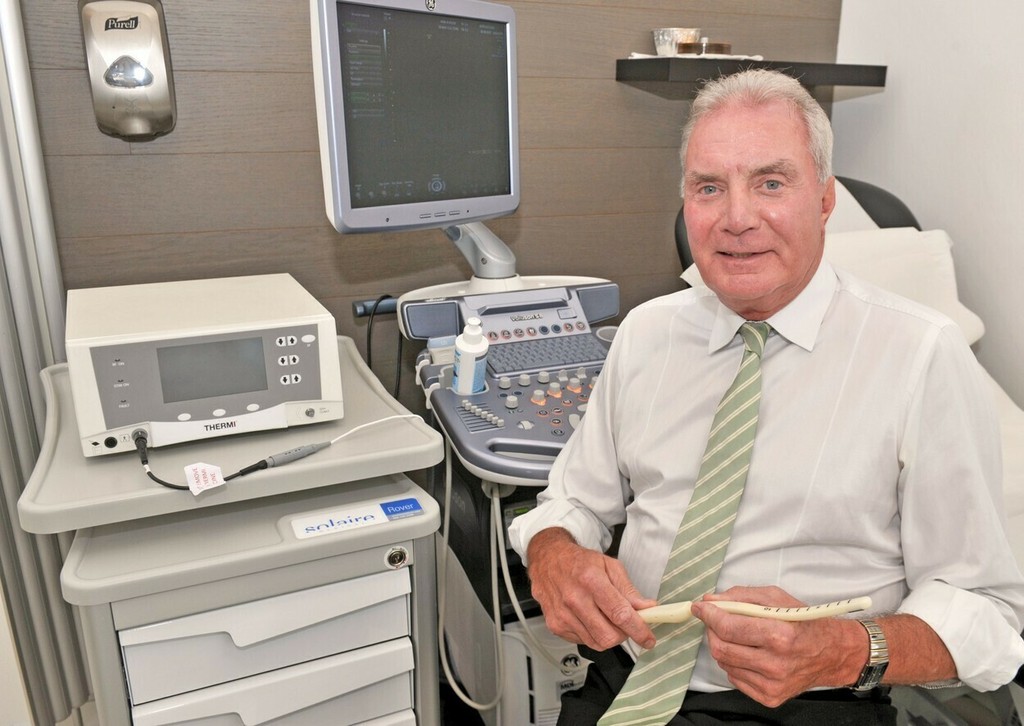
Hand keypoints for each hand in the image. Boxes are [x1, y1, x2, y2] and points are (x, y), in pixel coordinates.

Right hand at [526, 528, 656, 650]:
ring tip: (606, 618)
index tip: (648, 639)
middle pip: (608, 636)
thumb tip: (647, 608)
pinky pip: (583, 641)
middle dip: (623, 635)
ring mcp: (563, 615)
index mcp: (591, 580)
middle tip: (625, 624)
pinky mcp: (555, 625)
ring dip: (608, 635)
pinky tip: (590, 619)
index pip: (620, 614)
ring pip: (597, 643)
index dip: (638, 630)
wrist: (548, 559)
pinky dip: (592, 634)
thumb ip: (629, 589)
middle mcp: (575, 599)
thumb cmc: (579, 561)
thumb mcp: (609, 565)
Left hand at [691, 585, 863, 706]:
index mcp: (779, 635)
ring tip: (737, 636)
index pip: (728, 627)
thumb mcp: (776, 598)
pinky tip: (748, 653)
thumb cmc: (804, 622)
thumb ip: (741, 596)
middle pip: (721, 648)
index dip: (709, 615)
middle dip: (711, 630)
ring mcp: (772, 684)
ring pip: (725, 663)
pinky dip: (734, 663)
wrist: (831, 654)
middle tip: (715, 620)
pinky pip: (735, 678)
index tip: (700, 608)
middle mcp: (775, 663)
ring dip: (723, 646)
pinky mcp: (770, 697)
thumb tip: (710, 601)